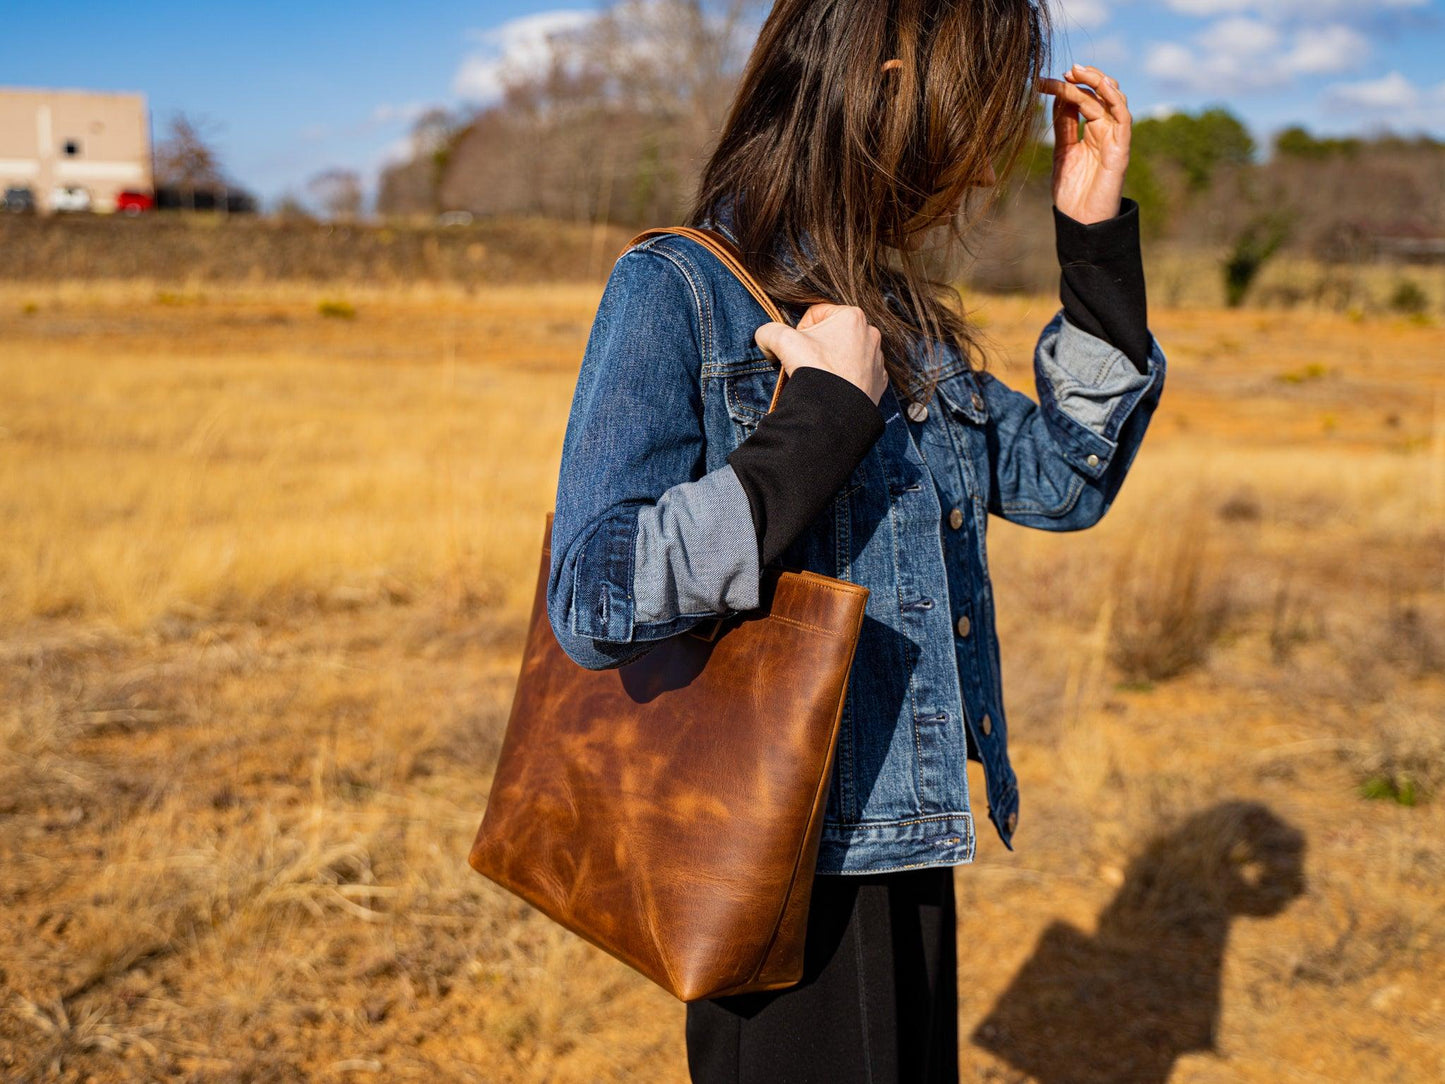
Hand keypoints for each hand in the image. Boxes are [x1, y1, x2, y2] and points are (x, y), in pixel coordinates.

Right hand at [754, 304, 887, 404]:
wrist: (835, 411)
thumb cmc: (815, 370)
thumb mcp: (783, 341)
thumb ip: (769, 331)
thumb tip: (764, 336)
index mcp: (852, 316)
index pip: (815, 314)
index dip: (800, 331)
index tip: (798, 348)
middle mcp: (870, 333)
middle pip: (832, 333)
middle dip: (817, 346)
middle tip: (808, 363)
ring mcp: (877, 358)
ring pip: (846, 352)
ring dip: (832, 361)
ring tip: (822, 377)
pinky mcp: (879, 379)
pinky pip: (858, 372)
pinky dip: (846, 377)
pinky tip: (836, 387)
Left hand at [1036, 63, 1131, 224]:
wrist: (1080, 222)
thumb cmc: (1072, 193)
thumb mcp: (1062, 153)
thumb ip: (1063, 127)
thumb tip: (1058, 97)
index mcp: (1091, 132)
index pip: (1082, 100)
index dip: (1066, 87)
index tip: (1043, 81)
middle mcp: (1105, 131)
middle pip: (1098, 95)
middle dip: (1082, 79)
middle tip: (1064, 71)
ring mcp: (1115, 138)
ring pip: (1112, 100)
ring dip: (1097, 82)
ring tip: (1078, 72)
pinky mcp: (1122, 148)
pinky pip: (1123, 118)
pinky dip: (1114, 99)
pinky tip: (1101, 86)